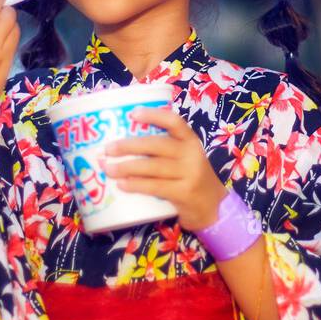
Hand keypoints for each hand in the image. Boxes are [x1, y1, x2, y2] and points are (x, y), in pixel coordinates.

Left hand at [103, 106, 227, 231]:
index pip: (174, 122)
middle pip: (156, 145)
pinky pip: (155, 186)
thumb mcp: (185, 157)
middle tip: (108, 149)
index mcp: (190, 140)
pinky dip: (136, 185)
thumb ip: (164, 149)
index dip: (154, 115)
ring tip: (109, 168)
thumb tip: (123, 143)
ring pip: (152, 167)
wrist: (212, 205)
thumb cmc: (190, 177)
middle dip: (129, 146)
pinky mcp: (184, 192)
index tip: (132, 114)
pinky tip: (122, 185)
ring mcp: (189, 174)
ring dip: (127, 167)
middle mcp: (192, 154)